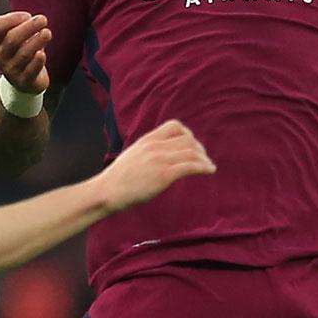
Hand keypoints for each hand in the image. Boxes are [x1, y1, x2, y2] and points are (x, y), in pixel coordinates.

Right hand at [0, 11, 51, 94]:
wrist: (23, 80)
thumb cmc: (20, 52)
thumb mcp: (16, 36)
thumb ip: (21, 25)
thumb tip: (31, 19)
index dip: (12, 19)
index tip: (28, 16)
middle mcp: (0, 55)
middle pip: (11, 39)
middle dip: (28, 27)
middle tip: (43, 20)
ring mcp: (10, 70)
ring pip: (23, 54)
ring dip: (36, 41)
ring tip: (47, 33)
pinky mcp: (23, 81)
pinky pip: (30, 71)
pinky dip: (37, 62)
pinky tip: (42, 54)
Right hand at [97, 120, 215, 209]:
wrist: (107, 192)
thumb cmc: (117, 180)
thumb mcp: (132, 157)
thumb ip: (147, 153)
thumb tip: (159, 159)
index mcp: (147, 140)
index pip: (174, 126)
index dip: (188, 134)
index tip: (192, 145)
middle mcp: (155, 146)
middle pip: (187, 139)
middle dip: (199, 148)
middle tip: (203, 159)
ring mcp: (160, 159)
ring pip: (192, 152)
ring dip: (204, 158)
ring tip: (209, 166)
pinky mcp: (164, 174)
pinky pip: (191, 166)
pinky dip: (204, 167)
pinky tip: (210, 171)